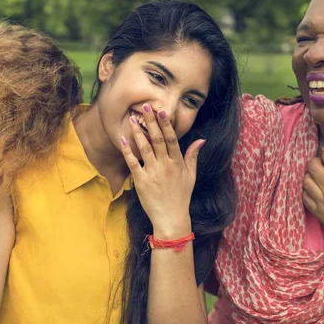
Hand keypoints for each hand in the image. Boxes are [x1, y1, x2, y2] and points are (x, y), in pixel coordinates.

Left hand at [119, 103, 204, 237]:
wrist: (171, 218)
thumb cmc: (181, 196)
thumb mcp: (191, 176)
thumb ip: (193, 156)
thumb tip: (201, 140)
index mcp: (178, 162)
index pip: (171, 139)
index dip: (166, 124)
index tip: (161, 110)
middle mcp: (165, 165)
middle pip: (157, 139)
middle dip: (151, 121)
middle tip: (145, 106)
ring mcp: (153, 173)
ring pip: (144, 148)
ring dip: (138, 132)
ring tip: (133, 119)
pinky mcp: (141, 181)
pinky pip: (133, 163)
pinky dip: (127, 151)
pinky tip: (122, 140)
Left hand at [302, 146, 323, 248]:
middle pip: (314, 168)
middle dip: (315, 160)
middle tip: (319, 160)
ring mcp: (323, 203)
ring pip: (306, 181)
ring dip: (309, 174)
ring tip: (315, 173)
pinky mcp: (317, 212)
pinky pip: (304, 196)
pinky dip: (306, 189)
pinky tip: (313, 187)